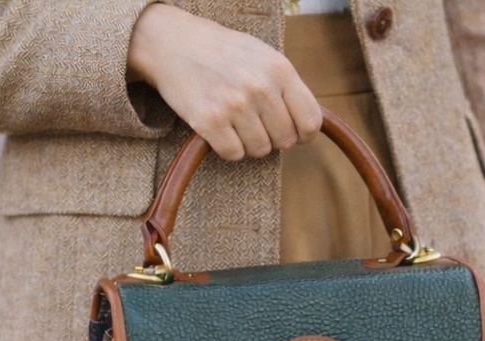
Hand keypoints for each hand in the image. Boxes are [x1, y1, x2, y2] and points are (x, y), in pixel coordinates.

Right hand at [127, 5, 321, 159]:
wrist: (173, 43)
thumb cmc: (223, 53)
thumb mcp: (263, 57)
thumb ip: (287, 88)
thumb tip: (309, 127)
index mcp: (279, 69)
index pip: (310, 122)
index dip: (303, 134)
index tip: (292, 132)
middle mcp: (260, 87)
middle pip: (285, 141)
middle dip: (273, 136)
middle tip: (255, 121)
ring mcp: (234, 105)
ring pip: (260, 150)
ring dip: (249, 142)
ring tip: (235, 120)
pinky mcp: (210, 121)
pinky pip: (234, 154)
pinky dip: (228, 147)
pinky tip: (220, 127)